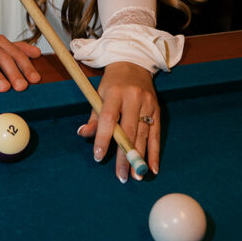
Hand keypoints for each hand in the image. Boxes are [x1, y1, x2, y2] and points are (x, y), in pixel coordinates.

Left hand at [76, 61, 159, 182]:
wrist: (134, 64)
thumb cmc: (113, 83)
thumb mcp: (100, 94)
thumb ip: (94, 116)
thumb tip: (83, 133)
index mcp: (115, 93)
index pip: (109, 118)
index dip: (103, 138)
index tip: (98, 156)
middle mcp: (134, 98)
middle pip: (129, 131)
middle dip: (125, 156)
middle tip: (121, 176)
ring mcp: (148, 104)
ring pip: (144, 135)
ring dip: (140, 158)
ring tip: (136, 176)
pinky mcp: (158, 110)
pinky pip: (156, 134)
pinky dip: (155, 152)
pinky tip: (152, 167)